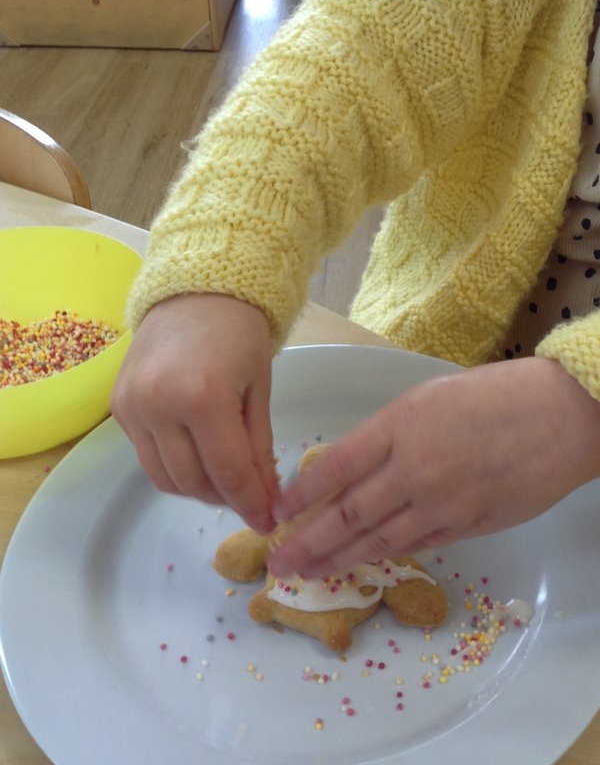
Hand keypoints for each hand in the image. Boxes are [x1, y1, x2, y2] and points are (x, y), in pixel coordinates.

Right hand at [110, 293, 279, 533]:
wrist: (195, 290)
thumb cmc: (239, 332)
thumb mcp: (260, 387)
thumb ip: (259, 446)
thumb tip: (267, 499)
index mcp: (204, 397)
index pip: (228, 472)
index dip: (251, 503)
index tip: (269, 521)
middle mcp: (160, 405)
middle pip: (193, 483)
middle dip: (226, 498)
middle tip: (251, 497)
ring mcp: (133, 408)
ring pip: (164, 479)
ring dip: (198, 489)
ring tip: (226, 478)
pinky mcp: (118, 407)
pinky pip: (146, 457)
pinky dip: (174, 466)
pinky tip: (198, 454)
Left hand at [267, 355, 599, 577]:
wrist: (567, 415)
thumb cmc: (504, 392)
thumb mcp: (436, 395)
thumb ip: (395, 430)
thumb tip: (358, 465)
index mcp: (403, 423)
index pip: (337, 465)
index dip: (302, 493)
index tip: (277, 510)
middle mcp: (416, 467)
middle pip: (349, 513)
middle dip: (309, 541)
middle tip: (279, 562)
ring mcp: (444, 502)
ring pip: (379, 539)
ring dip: (340, 560)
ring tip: (311, 574)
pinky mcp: (471, 526)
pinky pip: (418, 545)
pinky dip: (386, 555)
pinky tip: (366, 563)